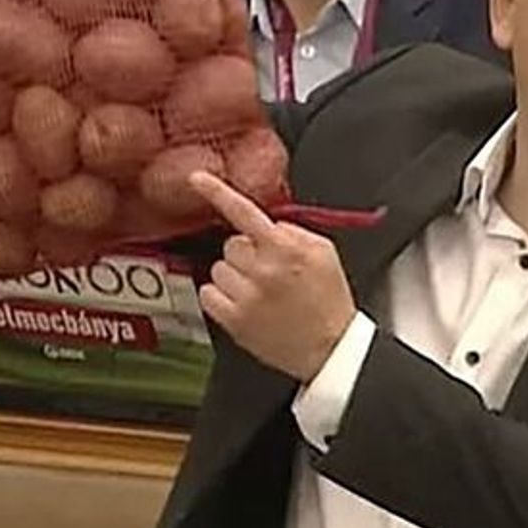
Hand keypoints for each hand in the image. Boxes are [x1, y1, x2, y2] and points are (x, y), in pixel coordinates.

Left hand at [189, 171, 357, 382]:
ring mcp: (246, 296)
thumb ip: (294, 231)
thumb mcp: (324, 252)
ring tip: (260, 292)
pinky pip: (208, 293)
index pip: (244, 212)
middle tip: (268, 272)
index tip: (197, 179)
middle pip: (231, 245)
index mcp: (286, 249)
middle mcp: (263, 270)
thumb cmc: (329, 301)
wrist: (330, 348)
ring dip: (235, 276)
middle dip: (246, 253)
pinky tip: (245, 303)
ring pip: (218, 268)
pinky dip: (221, 296)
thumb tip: (269, 223)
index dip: (217, 192)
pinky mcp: (234, 320)